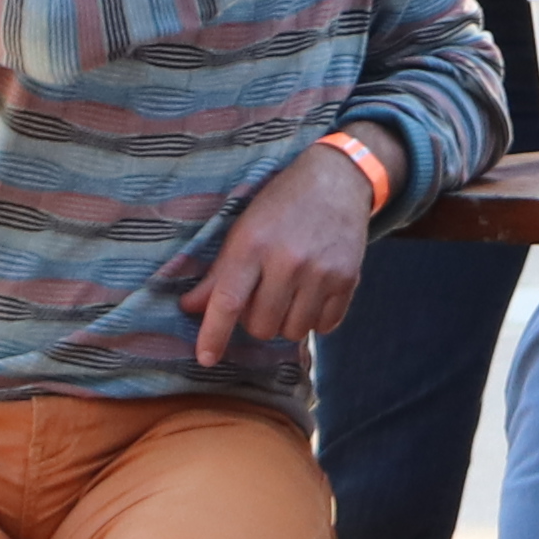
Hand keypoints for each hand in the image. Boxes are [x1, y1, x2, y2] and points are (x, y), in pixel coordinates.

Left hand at [185, 141, 376, 365]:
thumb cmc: (280, 205)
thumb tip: (190, 308)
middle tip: (261, 298)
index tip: (206, 358)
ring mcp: (321, 272)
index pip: (227, 301)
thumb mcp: (243, 230)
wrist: (336, 180)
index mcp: (253, 245)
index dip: (214, 334)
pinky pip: (324, 326)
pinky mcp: (348, 279)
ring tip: (287, 296)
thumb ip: (219, 272)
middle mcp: (288, 261)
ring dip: (285, 323)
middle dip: (255, 321)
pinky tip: (311, 296)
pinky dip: (314, 320)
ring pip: (293, 331)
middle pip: (261, 325)